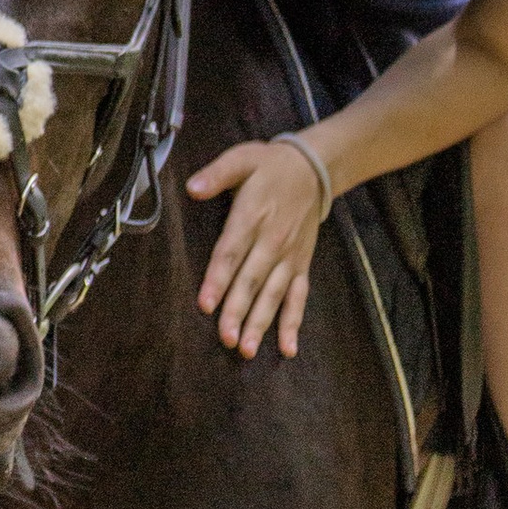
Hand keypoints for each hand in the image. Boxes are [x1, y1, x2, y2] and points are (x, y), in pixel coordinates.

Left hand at [185, 137, 326, 360]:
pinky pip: (298, 298)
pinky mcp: (301, 265)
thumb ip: (217, 174)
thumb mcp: (242, 159)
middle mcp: (272, 241)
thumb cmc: (270, 166)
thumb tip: (192, 187)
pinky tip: (288, 348)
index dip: (218, 279)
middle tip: (226, 339)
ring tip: (247, 349)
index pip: (231, 253)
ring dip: (261, 324)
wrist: (314, 170)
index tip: (206, 303)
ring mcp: (289, 257)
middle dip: (238, 312)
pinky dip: (293, 323)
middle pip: (251, 281)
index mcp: (252, 217)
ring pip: (273, 295)